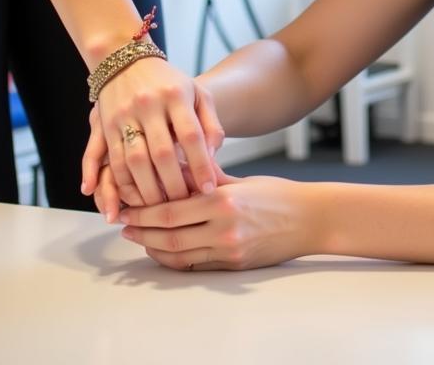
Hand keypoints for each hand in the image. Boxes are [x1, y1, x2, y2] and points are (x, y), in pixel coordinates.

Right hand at [80, 57, 224, 205]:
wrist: (125, 59)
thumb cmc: (169, 83)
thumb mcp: (197, 94)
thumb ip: (210, 124)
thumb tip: (212, 156)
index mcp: (175, 95)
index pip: (191, 135)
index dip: (201, 164)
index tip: (210, 188)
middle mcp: (148, 104)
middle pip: (161, 153)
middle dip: (174, 185)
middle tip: (184, 206)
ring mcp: (124, 114)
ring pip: (133, 161)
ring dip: (146, 190)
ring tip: (159, 209)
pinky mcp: (104, 124)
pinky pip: (107, 158)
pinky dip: (114, 183)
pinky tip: (123, 202)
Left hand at [119, 173, 318, 270]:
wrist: (310, 219)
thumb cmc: (277, 194)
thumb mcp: (241, 180)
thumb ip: (208, 178)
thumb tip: (176, 167)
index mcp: (223, 200)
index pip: (172, 209)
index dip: (144, 212)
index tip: (127, 208)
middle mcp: (223, 227)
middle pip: (169, 235)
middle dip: (142, 232)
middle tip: (124, 226)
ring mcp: (229, 249)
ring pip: (179, 255)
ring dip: (154, 249)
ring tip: (139, 239)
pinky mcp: (235, 265)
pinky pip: (196, 265)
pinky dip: (175, 260)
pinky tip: (165, 251)